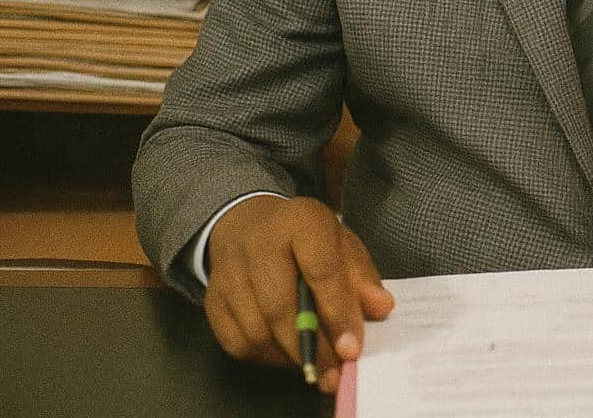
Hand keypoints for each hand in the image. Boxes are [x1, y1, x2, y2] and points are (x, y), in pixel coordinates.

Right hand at [203, 195, 394, 393]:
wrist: (247, 224)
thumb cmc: (304, 238)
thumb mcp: (341, 244)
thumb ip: (361, 277)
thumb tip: (380, 307)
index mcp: (301, 221)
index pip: (321, 270)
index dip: (338, 312)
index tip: (351, 348)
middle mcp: (258, 243)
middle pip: (280, 305)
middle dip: (312, 346)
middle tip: (333, 372)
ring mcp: (228, 273)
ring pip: (256, 330)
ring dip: (289, 355)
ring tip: (315, 364)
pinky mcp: (212, 299)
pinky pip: (238, 342)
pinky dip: (267, 357)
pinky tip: (287, 353)